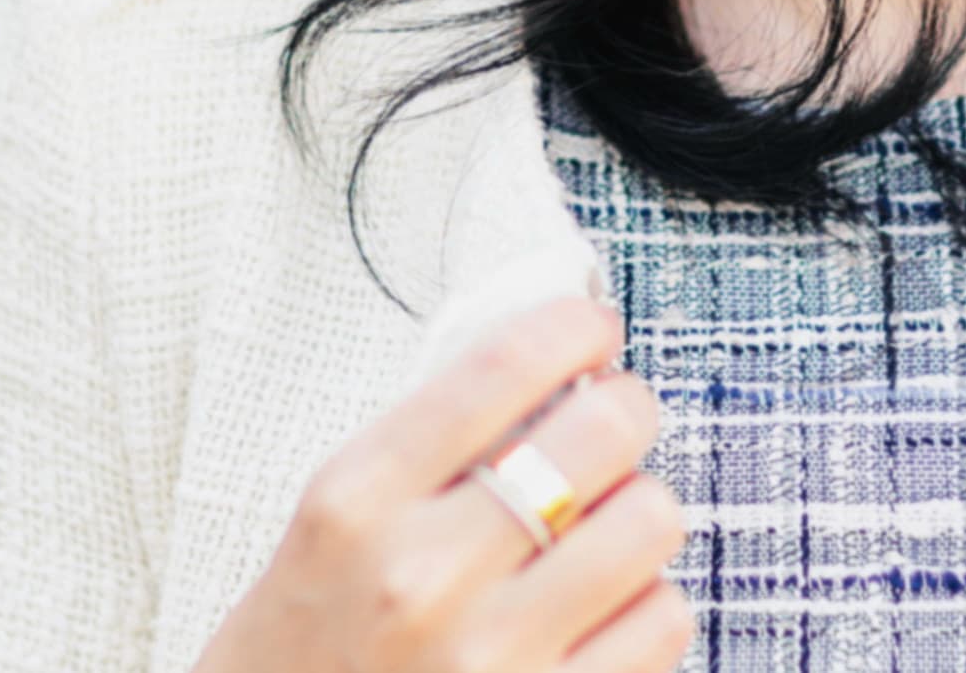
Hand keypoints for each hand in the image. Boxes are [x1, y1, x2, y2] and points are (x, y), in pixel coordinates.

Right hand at [194, 294, 691, 671]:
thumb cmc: (305, 652)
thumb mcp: (332, 526)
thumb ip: (429, 444)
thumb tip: (558, 372)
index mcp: (358, 502)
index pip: (503, 365)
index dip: (575, 326)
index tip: (594, 328)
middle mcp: (421, 576)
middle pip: (602, 431)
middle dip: (626, 411)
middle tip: (616, 421)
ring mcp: (486, 659)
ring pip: (649, 520)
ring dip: (638, 513)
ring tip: (605, 527)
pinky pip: (660, 620)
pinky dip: (646, 604)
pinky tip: (605, 610)